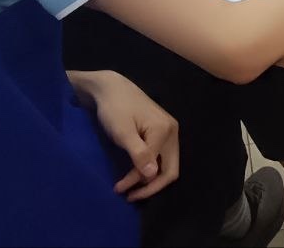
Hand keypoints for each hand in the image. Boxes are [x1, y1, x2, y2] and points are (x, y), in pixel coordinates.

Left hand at [69, 70, 179, 202]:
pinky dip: (150, 167)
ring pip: (166, 163)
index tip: (119, 190)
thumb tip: (152, 174)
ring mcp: (168, 130)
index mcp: (164, 131)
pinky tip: (135, 170)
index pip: (157, 169)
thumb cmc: (114, 108)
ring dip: (150, 178)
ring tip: (129, 186)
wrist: (111, 87)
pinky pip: (161, 155)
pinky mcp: (161, 129)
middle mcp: (172, 131)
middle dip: (152, 186)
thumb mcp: (123, 132)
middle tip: (130, 195)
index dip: (139, 183)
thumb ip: (139, 153)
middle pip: (170, 169)